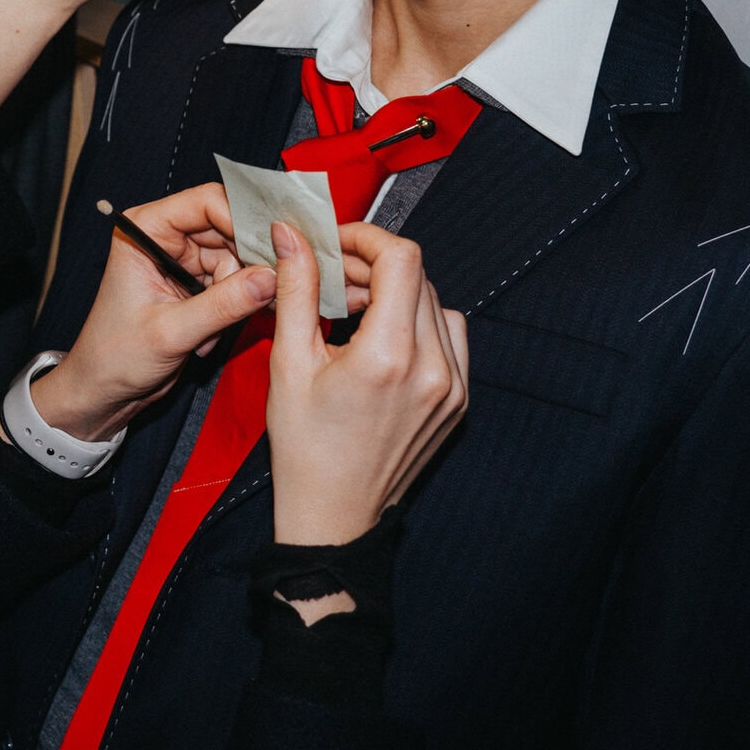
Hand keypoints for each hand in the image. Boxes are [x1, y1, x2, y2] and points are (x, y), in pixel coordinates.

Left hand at [33, 183, 274, 441]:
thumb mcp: (171, 332)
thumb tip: (271, 278)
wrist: (105, 389)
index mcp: (147, 229)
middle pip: (230, 228)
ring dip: (236, 295)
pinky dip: (232, 310)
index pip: (207, 202)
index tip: (273, 248)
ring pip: (237, 259)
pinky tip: (208, 337)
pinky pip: (234, 284)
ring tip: (212, 331)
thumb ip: (223, 304)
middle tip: (266, 290)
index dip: (242, 220)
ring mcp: (184, 261)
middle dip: (248, 262)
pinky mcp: (197, 285)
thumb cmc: (115, 356)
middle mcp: (167, 237)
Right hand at [266, 221, 469, 547]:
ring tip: (357, 309)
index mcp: (388, 356)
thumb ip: (296, 290)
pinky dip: (420, 323)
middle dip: (374, 264)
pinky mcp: (460, 402)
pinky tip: (384, 339)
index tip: (336, 245)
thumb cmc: (304, 447)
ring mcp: (453, 388)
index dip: (367, 238)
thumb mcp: (289, 363)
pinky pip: (451, 338)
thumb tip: (290, 234)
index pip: (401, 259)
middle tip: (335, 278)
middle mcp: (433, 369)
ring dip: (398, 292)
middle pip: (418, 276)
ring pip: (436, 303)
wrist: (335, 515)